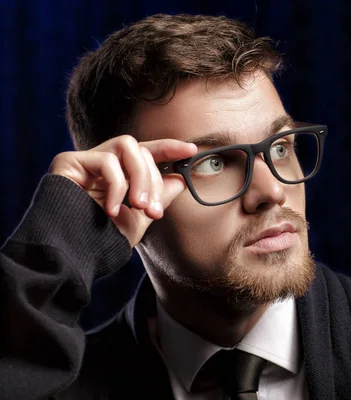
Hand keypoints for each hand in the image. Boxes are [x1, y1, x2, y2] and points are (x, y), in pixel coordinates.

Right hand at [49, 135, 196, 246]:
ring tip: (138, 206)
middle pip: (140, 150)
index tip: (191, 150)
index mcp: (118, 175)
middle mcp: (102, 164)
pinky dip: (117, 186)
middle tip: (154, 211)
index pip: (146, 152)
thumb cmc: (101, 241)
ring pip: (127, 146)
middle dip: (154, 180)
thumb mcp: (139, 219)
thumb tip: (179, 179)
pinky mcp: (68, 161)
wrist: (70, 256)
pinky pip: (105, 161)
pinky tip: (112, 210)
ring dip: (141, 177)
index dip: (168, 148)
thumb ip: (157, 197)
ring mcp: (85, 160)